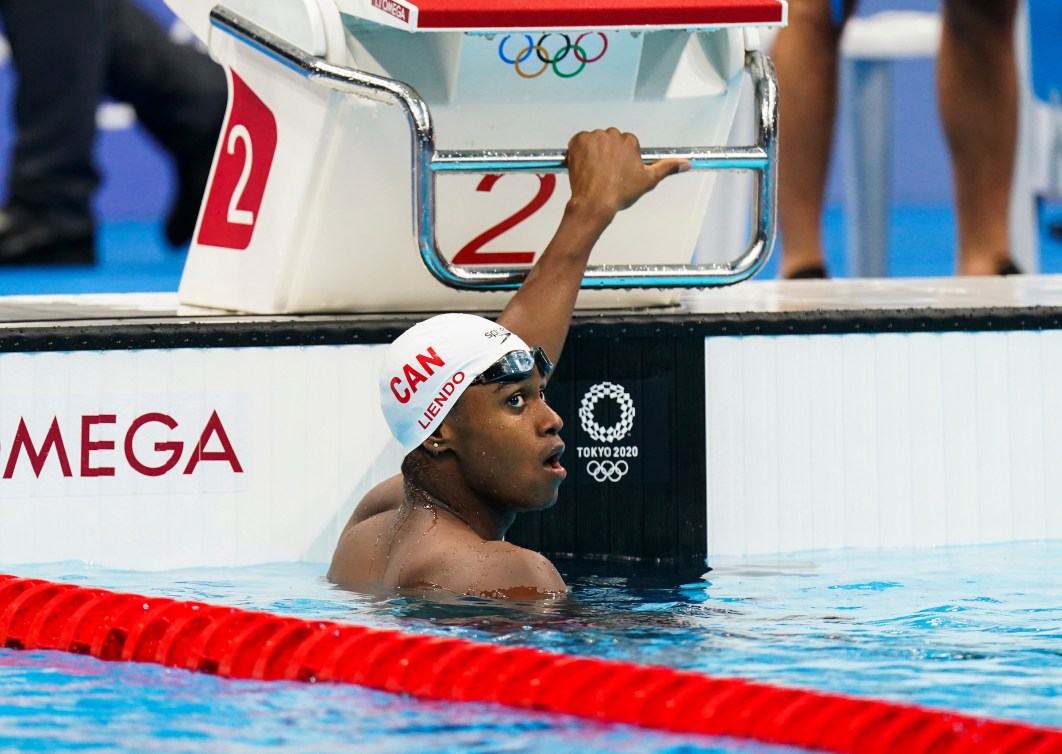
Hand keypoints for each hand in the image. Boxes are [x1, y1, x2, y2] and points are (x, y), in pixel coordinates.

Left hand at [564, 128, 689, 225]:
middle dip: (607, 153)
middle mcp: (613, 135)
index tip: (617, 170)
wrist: (594, 202)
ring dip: (593, 151)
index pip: (625, 144)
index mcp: (630, 141)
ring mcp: (594, 137)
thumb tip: (685, 164)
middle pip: (610, 140)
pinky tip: (584, 166)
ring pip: (594, 140)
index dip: (620, 158)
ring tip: (594, 171)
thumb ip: (667, 168)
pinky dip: (579, 151)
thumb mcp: (648, 181)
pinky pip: (579, 141)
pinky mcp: (578, 141)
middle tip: (605, 172)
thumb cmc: (619, 193)